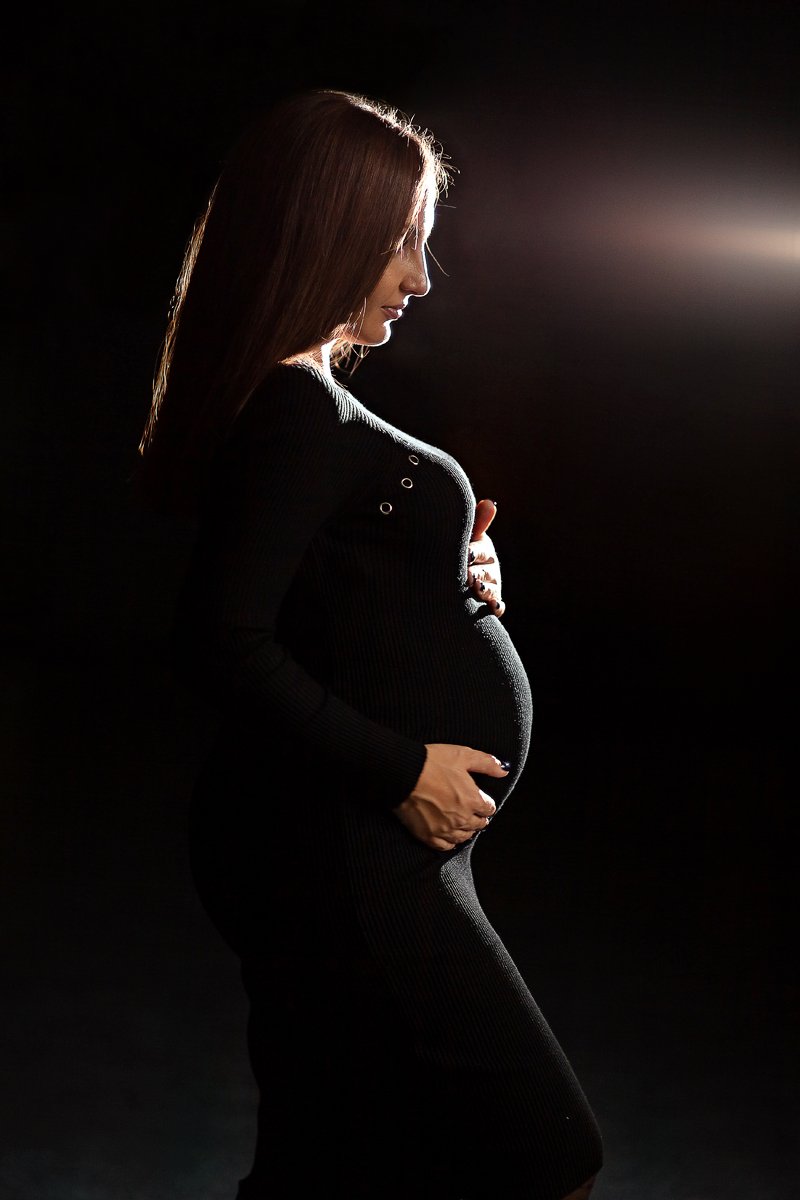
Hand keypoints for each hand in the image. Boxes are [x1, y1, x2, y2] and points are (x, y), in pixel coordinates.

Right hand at [393, 743, 508, 850]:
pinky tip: (449, 835)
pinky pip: (445, 846)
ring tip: (462, 823)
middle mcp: (461, 819)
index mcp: (472, 800)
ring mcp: (445, 830)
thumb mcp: (463, 755)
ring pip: (463, 837)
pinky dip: (450, 842)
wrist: (402, 773)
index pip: (489, 809)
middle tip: (472, 811)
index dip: (486, 803)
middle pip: (478, 825)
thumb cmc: (432, 763)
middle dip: (478, 817)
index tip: (480, 799)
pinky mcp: (428, 836)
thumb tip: (504, 771)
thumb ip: (487, 763)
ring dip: (466, 830)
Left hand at [468, 499, 504, 616]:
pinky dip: (497, 607)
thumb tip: (490, 502)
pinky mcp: (491, 601)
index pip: (480, 551)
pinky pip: (498, 606)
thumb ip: (477, 522)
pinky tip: (494, 609)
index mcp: (482, 550)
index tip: (466, 554)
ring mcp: (491, 586)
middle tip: (469, 577)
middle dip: (478, 574)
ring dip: (486, 590)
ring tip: (477, 590)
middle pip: (486, 572)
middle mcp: (490, 568)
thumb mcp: (466, 536)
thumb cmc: (457, 550)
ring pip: (491, 589)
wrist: (448, 572)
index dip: (474, 553)